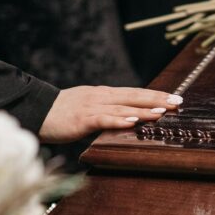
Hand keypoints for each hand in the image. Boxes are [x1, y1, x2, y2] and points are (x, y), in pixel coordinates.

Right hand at [38, 86, 183, 143]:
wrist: (36, 112)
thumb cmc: (62, 114)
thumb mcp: (88, 108)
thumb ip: (107, 111)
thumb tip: (127, 116)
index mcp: (104, 94)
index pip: (135, 93)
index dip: (155, 94)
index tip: (175, 96)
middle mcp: (101, 97)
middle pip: (134, 96)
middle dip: (157, 99)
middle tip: (178, 101)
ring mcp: (91, 107)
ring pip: (122, 107)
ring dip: (143, 109)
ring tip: (162, 112)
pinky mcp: (81, 119)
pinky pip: (103, 119)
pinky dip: (119, 120)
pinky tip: (132, 121)